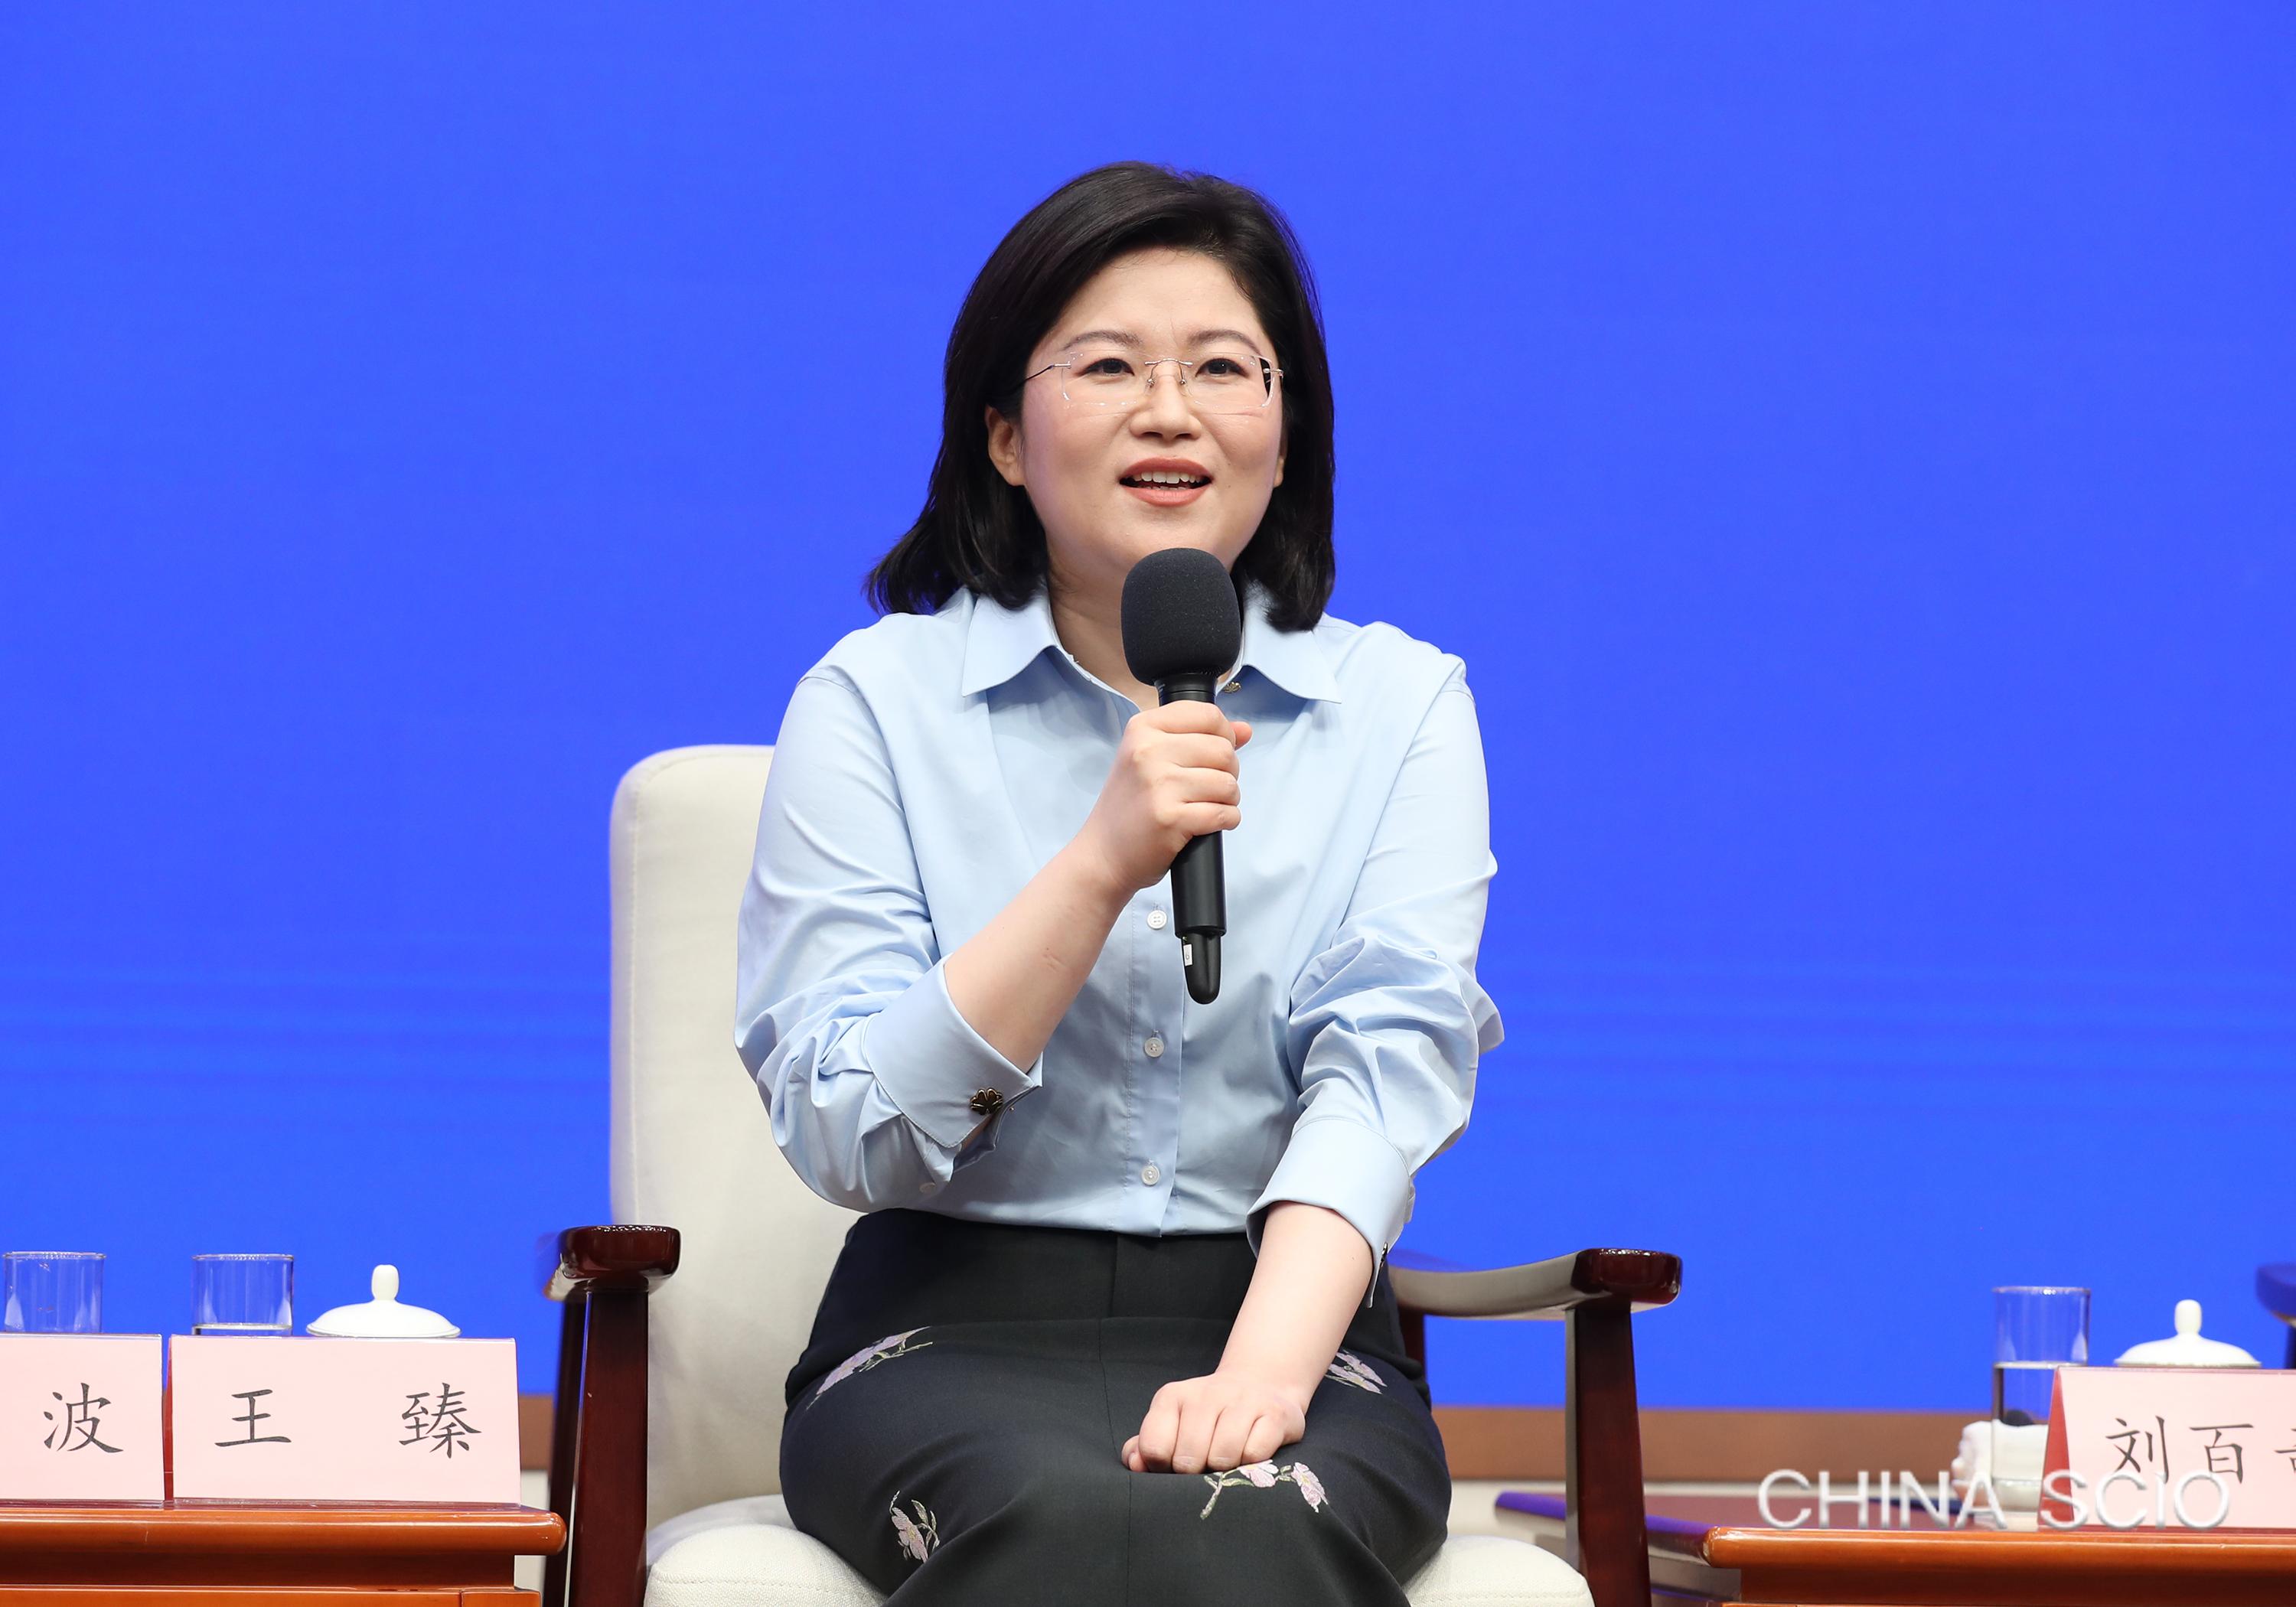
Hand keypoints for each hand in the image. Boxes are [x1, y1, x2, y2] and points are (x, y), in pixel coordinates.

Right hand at [1073, 702, 1253, 896]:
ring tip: (1205, 806)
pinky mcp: (1169, 818)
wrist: (1103, 853)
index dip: (1224, 735)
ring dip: (1228, 799)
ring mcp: (1158, 785)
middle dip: (1229, 772)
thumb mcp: (1152, 759)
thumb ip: (1198, 737)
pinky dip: (1226, 820)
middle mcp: (1147, 751)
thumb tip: (1245, 729)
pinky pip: (1224, 813)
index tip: (1213, 755)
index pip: (1207, 715)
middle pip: (1223, 750)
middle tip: (1208, 787)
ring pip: (1228, 783)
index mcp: (1142, 728)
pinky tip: (1206, 823)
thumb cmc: (1131, 805)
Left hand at [1120, 1368, 1306, 1474]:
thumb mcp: (1173, 1424)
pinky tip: (1251, 1452)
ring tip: (1228, 1460)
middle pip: (1188, 1459)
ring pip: (1222, 1457)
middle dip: (1196, 1473)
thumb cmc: (1208, 1417)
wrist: (1261, 1385)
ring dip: (1225, 1470)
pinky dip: (1252, 1463)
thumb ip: (1146, 1447)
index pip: (1154, 1448)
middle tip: (1205, 1465)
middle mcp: (1205, 1393)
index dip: (1162, 1469)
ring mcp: (1242, 1400)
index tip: (1174, 1466)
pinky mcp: (1275, 1413)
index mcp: (1172, 1397)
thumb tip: (1137, 1465)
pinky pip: (1255, 1454)